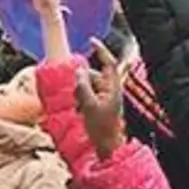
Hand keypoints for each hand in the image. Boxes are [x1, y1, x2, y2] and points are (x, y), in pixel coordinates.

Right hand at [73, 39, 126, 159]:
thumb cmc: (101, 128)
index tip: (91, 41)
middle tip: (76, 94)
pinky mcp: (100, 107)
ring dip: (80, 93)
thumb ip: (83, 86)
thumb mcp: (89, 105)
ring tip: (78, 107)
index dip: (101, 51)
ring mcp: (105, 99)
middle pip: (93, 76)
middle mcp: (110, 90)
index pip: (108, 63)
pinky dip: (81, 100)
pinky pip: (88, 96)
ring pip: (88, 86)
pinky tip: (79, 111)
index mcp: (113, 87)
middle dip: (82, 82)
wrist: (107, 148)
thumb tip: (79, 71)